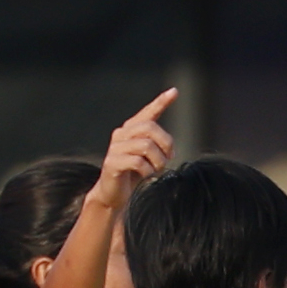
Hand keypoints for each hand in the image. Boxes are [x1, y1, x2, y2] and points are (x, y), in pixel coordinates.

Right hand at [92, 90, 177, 204]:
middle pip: (149, 127)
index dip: (161, 102)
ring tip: (157, 170)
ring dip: (158, 160)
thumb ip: (156, 148)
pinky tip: (146, 175)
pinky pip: (137, 162)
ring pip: (145, 145)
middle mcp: (121, 134)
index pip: (148, 112)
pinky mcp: (112, 163)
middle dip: (165, 143)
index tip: (174, 92)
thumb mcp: (147, 158)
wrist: (113, 195)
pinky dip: (147, 170)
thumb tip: (171, 149)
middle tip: (169, 158)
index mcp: (131, 130)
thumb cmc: (132, 175)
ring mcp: (115, 148)